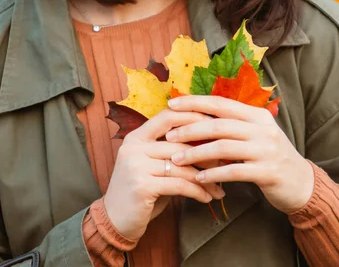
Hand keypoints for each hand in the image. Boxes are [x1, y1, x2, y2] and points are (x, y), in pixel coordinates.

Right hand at [104, 109, 225, 240]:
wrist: (113, 221)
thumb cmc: (140, 191)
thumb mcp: (151, 164)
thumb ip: (170, 151)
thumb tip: (207, 142)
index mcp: (136, 136)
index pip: (167, 116)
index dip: (192, 117)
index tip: (215, 124)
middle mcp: (134, 147)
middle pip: (179, 143)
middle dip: (206, 153)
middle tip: (225, 162)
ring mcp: (136, 165)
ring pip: (181, 165)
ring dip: (205, 177)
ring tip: (220, 187)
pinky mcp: (142, 186)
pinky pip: (178, 185)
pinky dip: (197, 191)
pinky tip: (207, 197)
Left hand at [165, 96, 314, 213]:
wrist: (302, 183)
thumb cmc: (269, 156)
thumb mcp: (255, 133)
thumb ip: (232, 124)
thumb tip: (197, 114)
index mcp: (257, 114)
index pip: (220, 103)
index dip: (194, 102)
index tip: (171, 105)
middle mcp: (262, 128)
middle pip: (219, 124)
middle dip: (190, 128)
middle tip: (169, 135)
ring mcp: (266, 150)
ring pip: (224, 147)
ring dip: (196, 153)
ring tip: (176, 159)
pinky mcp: (268, 172)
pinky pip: (234, 171)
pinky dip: (214, 174)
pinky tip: (198, 178)